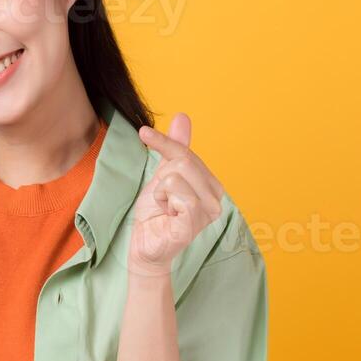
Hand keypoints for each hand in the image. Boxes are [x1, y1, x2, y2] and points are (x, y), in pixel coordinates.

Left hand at [128, 113, 224, 277]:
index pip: (187, 154)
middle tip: (161, 199)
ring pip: (176, 176)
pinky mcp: (196, 222)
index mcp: (212, 185)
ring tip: (165, 209)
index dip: (165, 142)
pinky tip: (167, 216)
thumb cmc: (156, 213)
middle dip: (162, 176)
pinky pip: (177, 193)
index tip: (143, 132)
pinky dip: (162, 201)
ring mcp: (210, 211)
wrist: (145, 245)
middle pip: (183, 161)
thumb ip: (176, 148)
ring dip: (160, 192)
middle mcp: (217, 198)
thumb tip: (183, 116)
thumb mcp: (163, 175)